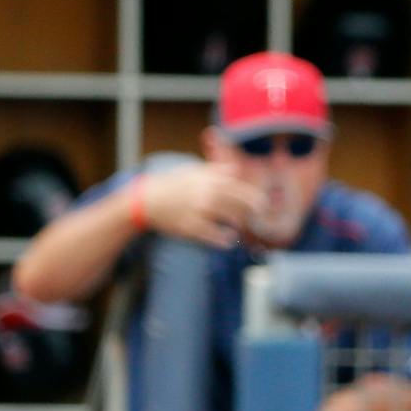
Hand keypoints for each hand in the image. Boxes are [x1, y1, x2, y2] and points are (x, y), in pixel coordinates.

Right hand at [138, 163, 266, 249]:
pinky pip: (214, 236)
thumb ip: (215, 170)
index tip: (263, 205)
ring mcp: (200, 211)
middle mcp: (208, 194)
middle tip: (256, 219)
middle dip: (252, 213)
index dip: (255, 199)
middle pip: (240, 205)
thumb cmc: (173, 184)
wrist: (147, 200)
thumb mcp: (192, 171)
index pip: (241, 190)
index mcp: (210, 180)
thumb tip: (235, 169)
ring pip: (230, 220)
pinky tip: (228, 240)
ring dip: (238, 226)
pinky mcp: (192, 227)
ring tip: (238, 229)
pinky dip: (224, 239)